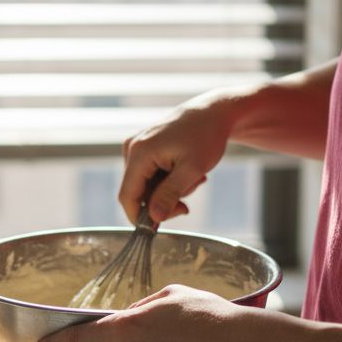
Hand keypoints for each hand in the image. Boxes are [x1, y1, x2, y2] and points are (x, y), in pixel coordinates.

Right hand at [120, 91, 233, 223]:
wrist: (213, 112)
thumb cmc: (205, 136)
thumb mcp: (192, 169)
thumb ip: (170, 194)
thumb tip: (154, 218)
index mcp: (139, 152)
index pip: (127, 196)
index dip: (139, 217)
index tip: (158, 229)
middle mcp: (132, 148)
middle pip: (137, 193)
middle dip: (162, 202)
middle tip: (187, 204)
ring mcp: (137, 147)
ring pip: (146, 186)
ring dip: (169, 191)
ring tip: (193, 178)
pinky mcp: (145, 148)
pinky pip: (150, 176)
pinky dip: (168, 180)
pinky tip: (185, 170)